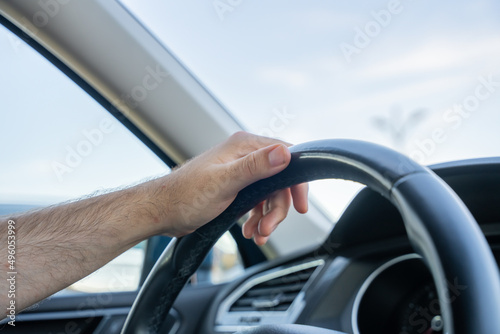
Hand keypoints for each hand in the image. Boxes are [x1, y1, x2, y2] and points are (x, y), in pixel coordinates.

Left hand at [164, 131, 307, 243]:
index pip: (285, 155)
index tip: (301, 205)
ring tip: (259, 234)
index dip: (296, 182)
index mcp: (243, 146)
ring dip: (268, 216)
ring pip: (269, 194)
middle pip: (279, 181)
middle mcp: (244, 155)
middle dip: (278, 208)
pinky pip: (257, 201)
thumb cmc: (185, 195)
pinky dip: (258, 217)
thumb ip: (255, 167)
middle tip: (269, 228)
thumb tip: (284, 153)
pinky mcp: (235, 187)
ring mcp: (239, 171)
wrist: (162, 211)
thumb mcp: (224, 182)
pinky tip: (252, 230)